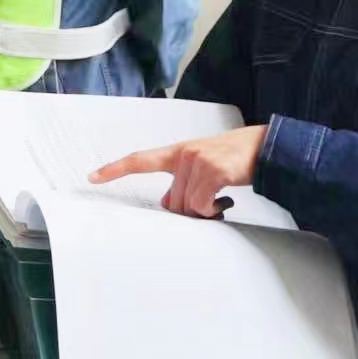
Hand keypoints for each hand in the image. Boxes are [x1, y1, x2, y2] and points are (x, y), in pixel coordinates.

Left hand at [89, 126, 267, 217]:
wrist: (265, 148)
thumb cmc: (234, 159)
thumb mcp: (204, 166)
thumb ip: (183, 182)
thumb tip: (170, 204)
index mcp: (178, 152)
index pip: (140, 160)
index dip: (114, 169)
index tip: (92, 177)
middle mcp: (184, 154)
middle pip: (172, 202)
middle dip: (190, 209)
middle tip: (210, 201)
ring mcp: (198, 161)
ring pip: (186, 207)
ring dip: (204, 211)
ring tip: (220, 197)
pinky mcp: (213, 172)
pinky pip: (201, 206)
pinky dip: (212, 210)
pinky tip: (224, 200)